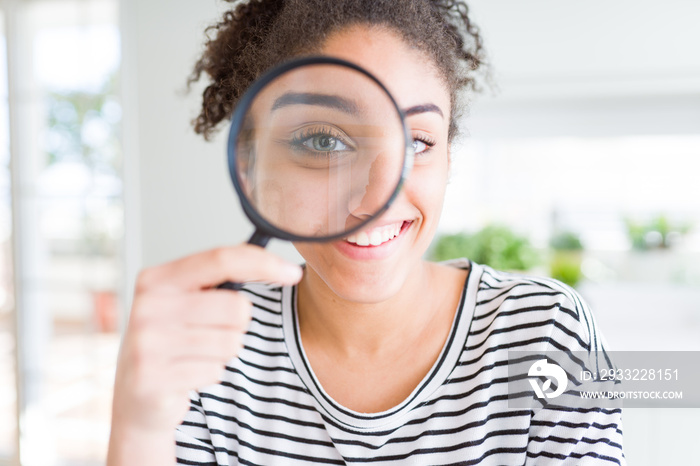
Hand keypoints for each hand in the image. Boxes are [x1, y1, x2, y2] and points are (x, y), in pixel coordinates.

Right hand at [110, 245, 302, 433]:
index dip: (264, 264)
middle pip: (236, 307)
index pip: (222, 259)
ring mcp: (147, 343)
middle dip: (237, 325)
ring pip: (231, 342)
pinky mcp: (153, 378)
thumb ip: (218, 279)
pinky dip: (210, 374)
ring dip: (223, 353)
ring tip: (196, 355)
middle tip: (210, 333)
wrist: (136, 398)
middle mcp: (148, 306)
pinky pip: (216, 371)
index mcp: (157, 279)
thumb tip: (273, 264)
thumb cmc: (171, 341)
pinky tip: (187, 374)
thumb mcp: (186, 301)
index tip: (292, 273)